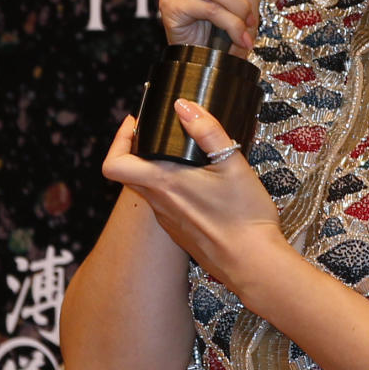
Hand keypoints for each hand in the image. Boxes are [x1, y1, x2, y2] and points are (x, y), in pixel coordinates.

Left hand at [103, 100, 282, 292]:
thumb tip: (184, 106)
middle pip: (131, 174)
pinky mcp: (181, 234)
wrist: (252, 263)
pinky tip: (202, 188)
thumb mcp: (233, 164)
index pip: (115, 163)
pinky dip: (175, 192)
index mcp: (165, 183)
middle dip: (143, 151)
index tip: (136, 126)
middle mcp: (159, 204)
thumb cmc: (244, 216)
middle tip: (165, 135)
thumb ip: (208, 131)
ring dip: (159, 171)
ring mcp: (168, 222)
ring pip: (150, 190)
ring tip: (188, 159)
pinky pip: (166, 207)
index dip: (118, 140)